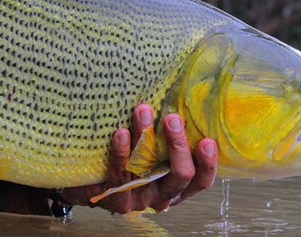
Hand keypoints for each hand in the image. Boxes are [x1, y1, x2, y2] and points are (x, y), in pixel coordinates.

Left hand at [59, 104, 217, 212]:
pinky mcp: (117, 199)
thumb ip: (168, 139)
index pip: (200, 181)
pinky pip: (120, 174)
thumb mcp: (155, 152)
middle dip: (179, 146)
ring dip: (146, 138)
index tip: (207, 140)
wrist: (92, 184)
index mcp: (177, 185)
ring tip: (143, 111)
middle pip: (180, 176)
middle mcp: (163, 195)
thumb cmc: (132, 160)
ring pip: (148, 171)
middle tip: (173, 119)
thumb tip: (179, 100)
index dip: (208, 164)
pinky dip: (122, 152)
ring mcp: (140, 199)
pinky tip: (121, 133)